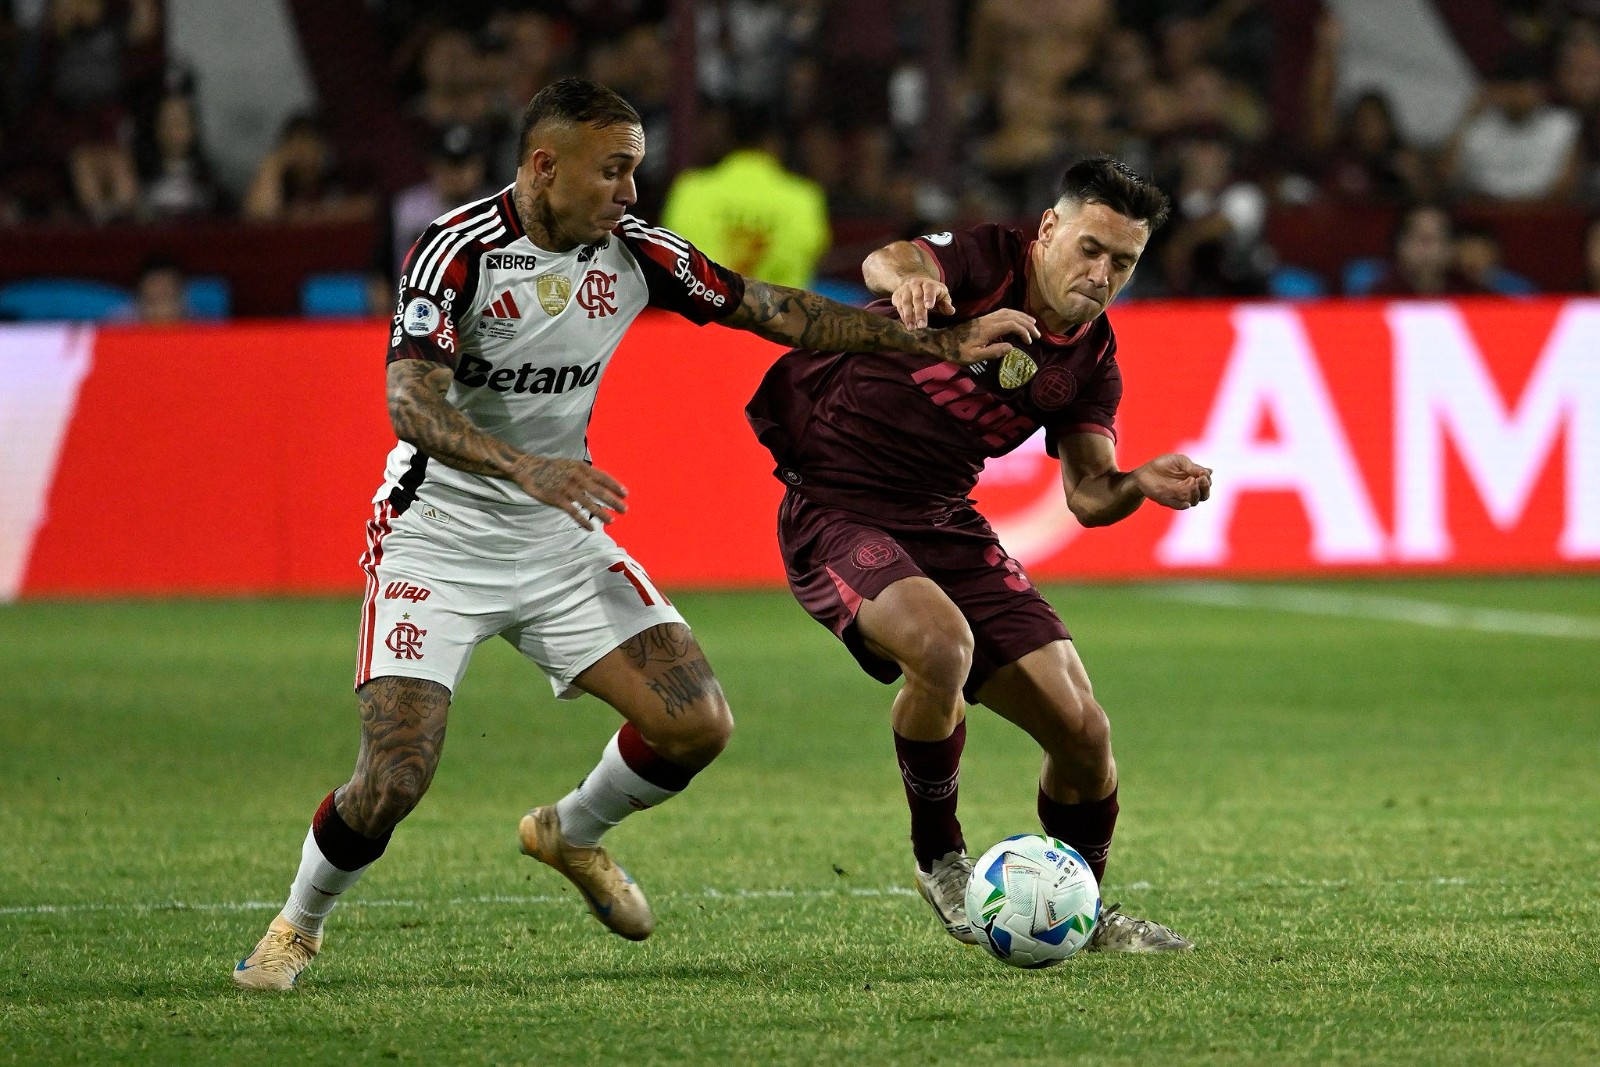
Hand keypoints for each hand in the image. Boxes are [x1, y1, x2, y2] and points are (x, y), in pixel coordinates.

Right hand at [510, 456, 627, 528]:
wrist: (530, 469)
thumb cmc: (553, 468)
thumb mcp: (572, 465)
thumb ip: (586, 473)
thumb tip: (601, 484)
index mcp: (581, 467)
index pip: (603, 477)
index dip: (615, 486)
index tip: (625, 494)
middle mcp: (577, 477)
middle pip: (600, 491)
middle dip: (614, 502)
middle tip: (625, 510)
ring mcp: (567, 489)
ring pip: (589, 504)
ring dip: (602, 513)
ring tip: (612, 521)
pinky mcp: (558, 499)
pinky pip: (574, 512)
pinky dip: (583, 521)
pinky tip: (591, 528)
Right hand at [891, 278, 954, 328]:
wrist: (914, 282)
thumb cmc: (932, 292)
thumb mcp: (941, 295)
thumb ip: (946, 304)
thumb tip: (951, 311)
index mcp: (928, 283)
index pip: (929, 289)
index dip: (929, 297)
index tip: (929, 307)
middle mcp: (915, 284)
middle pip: (917, 298)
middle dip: (919, 313)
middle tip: (922, 326)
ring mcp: (904, 289)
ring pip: (906, 303)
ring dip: (909, 316)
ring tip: (912, 328)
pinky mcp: (897, 295)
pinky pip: (899, 306)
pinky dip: (903, 316)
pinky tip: (908, 324)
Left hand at [932, 309, 1039, 364]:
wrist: (941, 341)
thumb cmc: (956, 352)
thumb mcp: (974, 357)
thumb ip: (993, 352)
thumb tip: (1011, 347)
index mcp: (987, 329)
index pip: (1011, 324)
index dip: (1023, 331)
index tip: (1029, 342)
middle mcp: (988, 320)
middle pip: (1013, 316)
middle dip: (1027, 324)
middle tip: (1038, 334)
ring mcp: (985, 318)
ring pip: (1008, 312)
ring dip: (1022, 317)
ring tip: (1032, 325)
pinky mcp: (982, 320)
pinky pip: (1002, 313)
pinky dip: (1013, 316)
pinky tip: (1017, 322)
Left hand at [1134, 453, 1211, 509]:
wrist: (1144, 472)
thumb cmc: (1163, 465)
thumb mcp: (1180, 462)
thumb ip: (1193, 467)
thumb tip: (1209, 471)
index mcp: (1194, 480)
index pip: (1206, 484)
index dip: (1207, 480)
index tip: (1203, 473)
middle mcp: (1188, 490)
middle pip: (1204, 495)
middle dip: (1205, 488)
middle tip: (1201, 479)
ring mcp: (1179, 497)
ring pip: (1193, 500)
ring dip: (1195, 493)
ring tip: (1192, 482)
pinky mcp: (1168, 501)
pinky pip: (1178, 506)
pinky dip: (1183, 505)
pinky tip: (1186, 502)